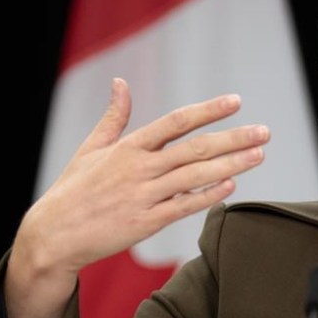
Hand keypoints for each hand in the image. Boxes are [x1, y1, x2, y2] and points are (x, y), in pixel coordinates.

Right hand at [5, 78, 268, 317]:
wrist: (53, 235)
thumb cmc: (74, 190)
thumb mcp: (91, 148)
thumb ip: (114, 117)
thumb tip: (120, 82)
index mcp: (128, 147)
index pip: (176, 121)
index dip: (208, 110)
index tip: (236, 101)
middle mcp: (139, 168)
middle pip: (195, 148)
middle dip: (233, 138)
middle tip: (264, 132)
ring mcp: (143, 196)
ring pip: (195, 176)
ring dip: (231, 164)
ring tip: (259, 155)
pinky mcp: (145, 223)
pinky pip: (183, 206)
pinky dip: (208, 195)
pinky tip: (231, 185)